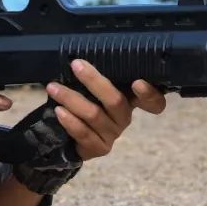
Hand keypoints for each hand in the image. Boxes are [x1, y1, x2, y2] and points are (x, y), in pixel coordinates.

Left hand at [45, 59, 165, 160]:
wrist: (73, 136)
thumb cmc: (87, 102)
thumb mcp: (95, 88)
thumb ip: (98, 76)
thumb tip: (80, 57)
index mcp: (130, 100)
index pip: (153, 100)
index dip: (150, 93)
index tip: (138, 82)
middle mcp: (125, 117)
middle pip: (115, 101)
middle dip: (94, 81)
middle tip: (76, 65)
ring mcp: (113, 134)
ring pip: (94, 115)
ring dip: (71, 98)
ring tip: (53, 88)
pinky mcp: (99, 148)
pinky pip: (84, 134)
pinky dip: (70, 121)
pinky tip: (59, 111)